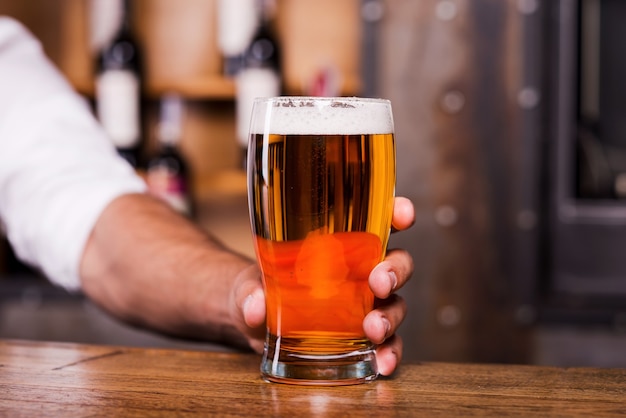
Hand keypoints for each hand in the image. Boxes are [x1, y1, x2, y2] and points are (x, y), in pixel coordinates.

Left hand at [232, 196, 414, 375]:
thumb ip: (249, 292)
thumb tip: (256, 305)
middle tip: (379, 283)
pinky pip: (387, 343)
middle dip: (395, 270)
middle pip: (396, 263)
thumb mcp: (248, 285)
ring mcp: (363, 304)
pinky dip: (389, 353)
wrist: (253, 324)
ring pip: (395, 304)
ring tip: (374, 330)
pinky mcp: (360, 337)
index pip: (376, 220)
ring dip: (390, 316)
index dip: (396, 213)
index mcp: (339, 243)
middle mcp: (359, 270)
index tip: (402, 215)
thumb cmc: (258, 288)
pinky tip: (382, 363)